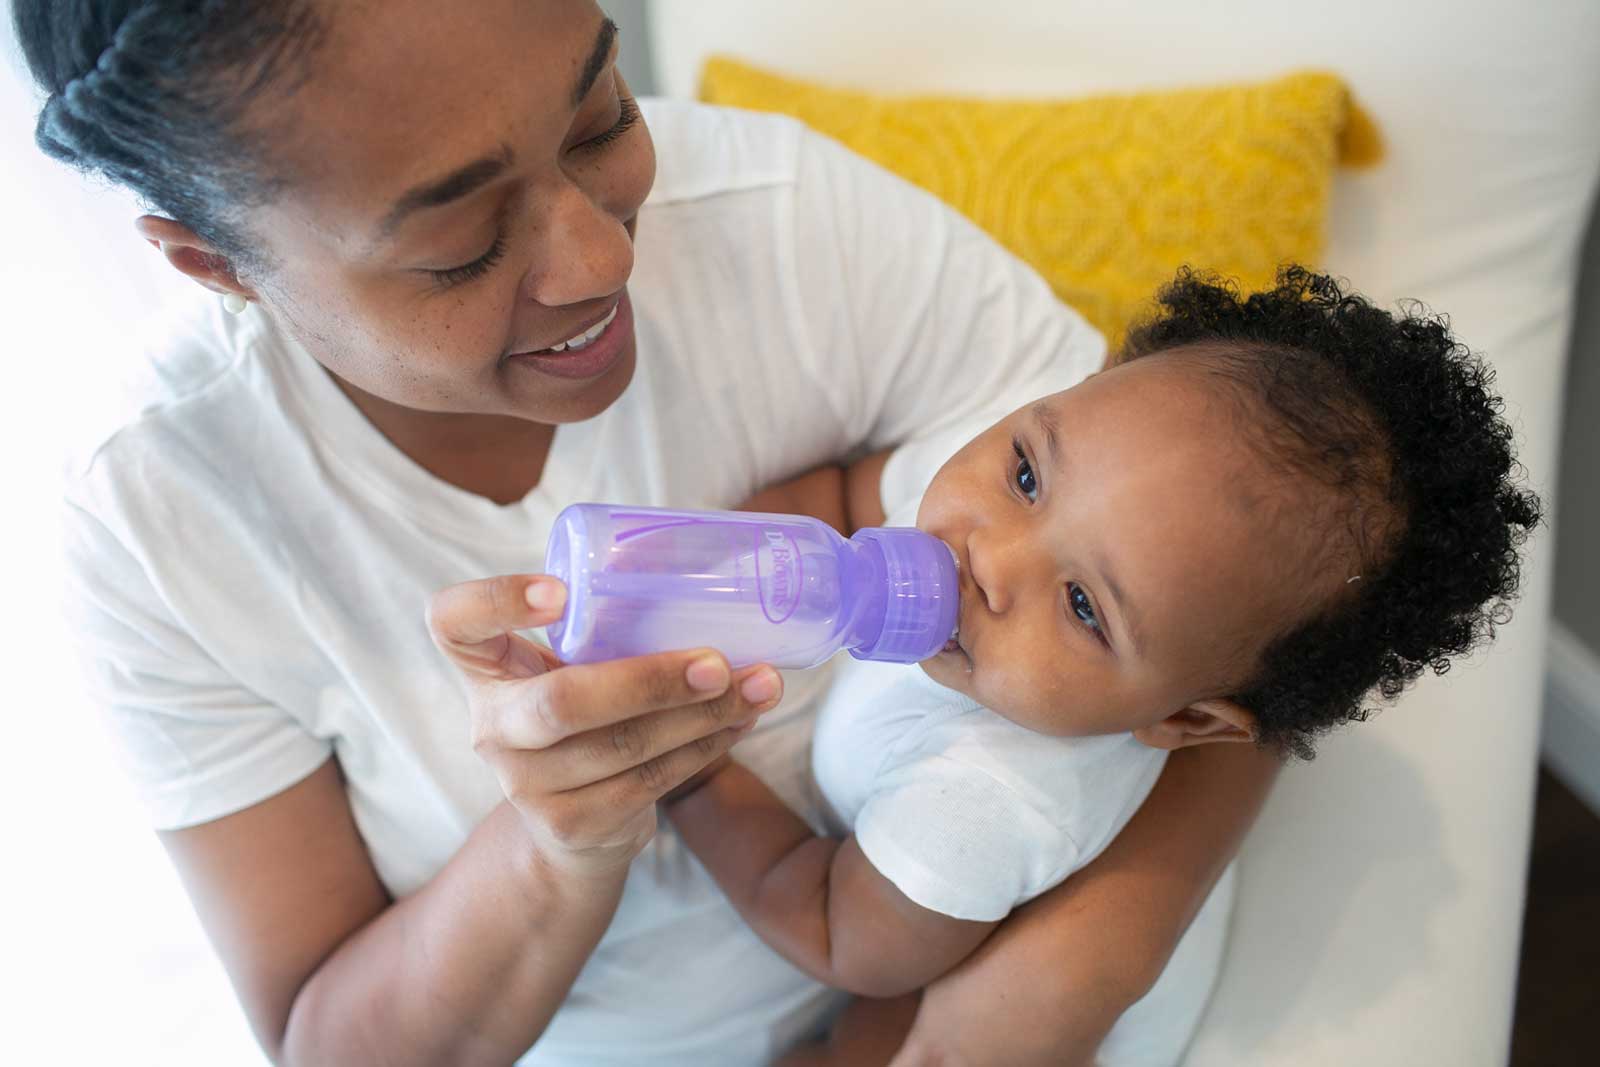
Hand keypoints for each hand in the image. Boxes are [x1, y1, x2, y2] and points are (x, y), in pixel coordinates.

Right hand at [427, 574, 783, 876]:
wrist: (571, 822)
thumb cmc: (587, 711)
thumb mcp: (574, 662)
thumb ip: (607, 624)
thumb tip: (713, 571)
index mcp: (483, 665)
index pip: (454, 621)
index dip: (496, 601)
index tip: (560, 590)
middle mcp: (492, 726)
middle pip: (560, 703)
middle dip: (651, 681)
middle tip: (718, 660)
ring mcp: (525, 784)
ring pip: (623, 746)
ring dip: (704, 715)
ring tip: (760, 686)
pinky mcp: (571, 824)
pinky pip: (649, 782)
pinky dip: (705, 749)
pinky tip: (741, 722)